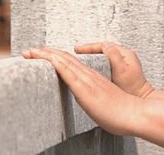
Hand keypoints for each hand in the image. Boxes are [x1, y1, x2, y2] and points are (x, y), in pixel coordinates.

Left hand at [22, 47, 141, 135]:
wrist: (134, 113)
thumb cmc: (122, 113)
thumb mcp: (103, 103)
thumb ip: (94, 100)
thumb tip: (90, 105)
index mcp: (91, 78)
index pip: (69, 63)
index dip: (54, 57)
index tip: (41, 56)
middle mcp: (87, 75)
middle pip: (62, 58)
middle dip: (44, 53)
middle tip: (29, 50)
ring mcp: (85, 79)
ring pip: (61, 60)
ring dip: (43, 55)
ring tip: (29, 52)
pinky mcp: (83, 88)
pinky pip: (66, 71)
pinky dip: (53, 62)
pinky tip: (43, 58)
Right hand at [74, 42, 153, 98]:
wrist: (140, 100)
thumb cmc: (133, 87)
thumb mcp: (122, 70)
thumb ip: (114, 56)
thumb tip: (105, 45)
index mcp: (125, 53)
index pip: (103, 45)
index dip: (89, 47)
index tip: (78, 49)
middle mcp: (124, 56)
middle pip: (102, 48)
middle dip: (88, 50)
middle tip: (77, 52)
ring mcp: (121, 64)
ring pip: (102, 56)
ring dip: (91, 56)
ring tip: (80, 59)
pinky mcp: (119, 71)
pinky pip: (104, 63)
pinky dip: (95, 63)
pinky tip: (90, 69)